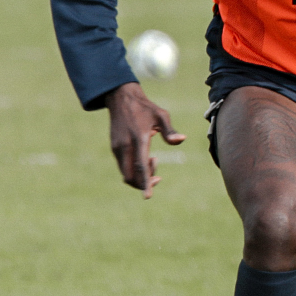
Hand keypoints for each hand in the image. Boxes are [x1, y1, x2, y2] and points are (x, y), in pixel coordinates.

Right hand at [105, 82, 184, 197]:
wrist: (121, 99)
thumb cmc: (145, 108)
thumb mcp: (161, 115)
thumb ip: (169, 130)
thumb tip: (181, 139)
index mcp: (138, 139)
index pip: (140, 166)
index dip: (145, 182)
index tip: (147, 196)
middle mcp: (124, 146)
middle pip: (130, 176)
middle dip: (144, 182)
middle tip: (158, 173)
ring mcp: (117, 148)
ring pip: (126, 173)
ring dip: (140, 176)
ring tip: (154, 160)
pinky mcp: (114, 148)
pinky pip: (123, 167)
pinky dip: (134, 170)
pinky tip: (146, 159)